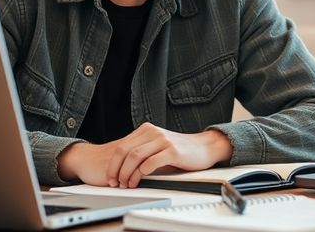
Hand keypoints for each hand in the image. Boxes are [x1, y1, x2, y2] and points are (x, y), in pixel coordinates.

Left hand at [57, 123, 232, 187]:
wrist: (204, 147)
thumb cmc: (181, 149)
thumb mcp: (158, 145)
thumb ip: (143, 149)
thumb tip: (123, 167)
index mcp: (146, 130)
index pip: (122, 146)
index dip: (113, 164)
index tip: (110, 177)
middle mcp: (152, 132)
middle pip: (125, 151)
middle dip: (116, 169)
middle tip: (114, 182)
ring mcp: (162, 140)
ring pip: (135, 157)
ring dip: (126, 173)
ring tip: (126, 184)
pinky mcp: (172, 151)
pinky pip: (150, 162)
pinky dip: (140, 173)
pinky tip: (138, 181)